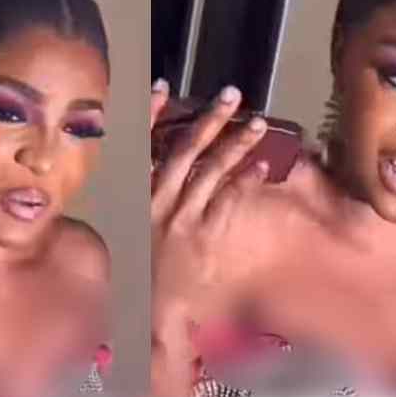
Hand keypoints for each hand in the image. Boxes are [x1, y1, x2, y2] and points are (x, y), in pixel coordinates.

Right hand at [150, 82, 269, 342]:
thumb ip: (146, 197)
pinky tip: (261, 166)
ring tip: (258, 123)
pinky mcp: (204, 236)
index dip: (150, 115)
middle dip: (209, 120)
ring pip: (211, 171)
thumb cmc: (141, 270)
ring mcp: (181, 218)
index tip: (162, 86)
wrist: (149, 310)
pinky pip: (228, 200)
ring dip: (236, 144)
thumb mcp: (134, 228)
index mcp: (136, 196)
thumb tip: (158, 163)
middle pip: (184, 151)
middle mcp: (156, 202)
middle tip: (231, 95)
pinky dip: (244, 180)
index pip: (141, 146)